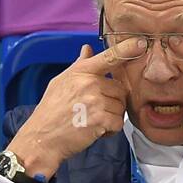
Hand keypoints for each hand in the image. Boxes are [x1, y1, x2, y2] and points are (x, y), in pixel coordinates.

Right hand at [5, 37, 145, 178]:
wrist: (41, 139)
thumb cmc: (50, 112)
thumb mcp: (60, 83)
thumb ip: (79, 66)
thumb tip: (87, 49)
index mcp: (81, 72)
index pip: (109, 57)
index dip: (127, 49)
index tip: (141, 43)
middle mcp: (90, 83)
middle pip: (120, 89)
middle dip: (113, 102)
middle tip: (95, 111)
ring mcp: (96, 101)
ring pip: (120, 107)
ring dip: (111, 117)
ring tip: (92, 122)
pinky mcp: (100, 119)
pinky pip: (118, 123)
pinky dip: (110, 130)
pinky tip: (95, 131)